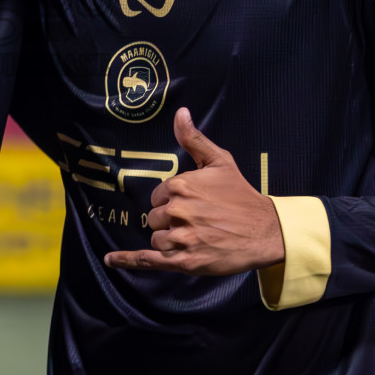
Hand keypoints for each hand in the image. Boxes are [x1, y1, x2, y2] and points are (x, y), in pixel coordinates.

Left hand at [103, 108, 284, 275]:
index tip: (191, 205)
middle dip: (170, 221)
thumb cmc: (241, 195)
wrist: (265, 230)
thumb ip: (194, 139)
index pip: (157, 196)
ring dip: (169, 239)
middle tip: (197, 222)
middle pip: (154, 218)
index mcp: (181, 186)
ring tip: (196, 237)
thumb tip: (180, 113)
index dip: (171, 202)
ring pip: (157, 238)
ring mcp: (181, 238)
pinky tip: (110, 259)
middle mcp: (178, 211)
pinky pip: (148, 259)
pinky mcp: (185, 261)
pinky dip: (127, 260)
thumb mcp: (220, 161)